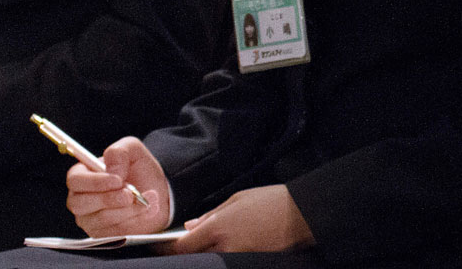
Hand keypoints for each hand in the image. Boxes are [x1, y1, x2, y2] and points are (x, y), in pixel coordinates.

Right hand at [66, 137, 169, 236]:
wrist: (156, 192)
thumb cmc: (139, 170)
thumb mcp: (132, 150)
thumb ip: (119, 152)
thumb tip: (113, 171)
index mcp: (83, 175)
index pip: (75, 180)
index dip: (95, 181)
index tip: (118, 180)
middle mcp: (80, 199)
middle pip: (80, 203)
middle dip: (108, 199)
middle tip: (130, 194)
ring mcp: (89, 219)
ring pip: (100, 218)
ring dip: (127, 209)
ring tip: (148, 199)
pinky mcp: (102, 234)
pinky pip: (114, 231)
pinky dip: (134, 220)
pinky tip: (148, 210)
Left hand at [162, 185, 313, 253]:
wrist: (303, 214)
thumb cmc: (272, 201)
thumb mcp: (238, 199)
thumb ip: (210, 215)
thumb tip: (189, 227)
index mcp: (219, 228)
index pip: (182, 247)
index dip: (167, 248)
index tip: (158, 246)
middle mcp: (224, 247)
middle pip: (193, 258)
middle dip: (186, 251)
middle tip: (183, 244)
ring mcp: (237, 258)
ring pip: (209, 260)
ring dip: (205, 253)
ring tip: (212, 241)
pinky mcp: (248, 262)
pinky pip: (225, 261)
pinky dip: (221, 255)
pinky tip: (225, 246)